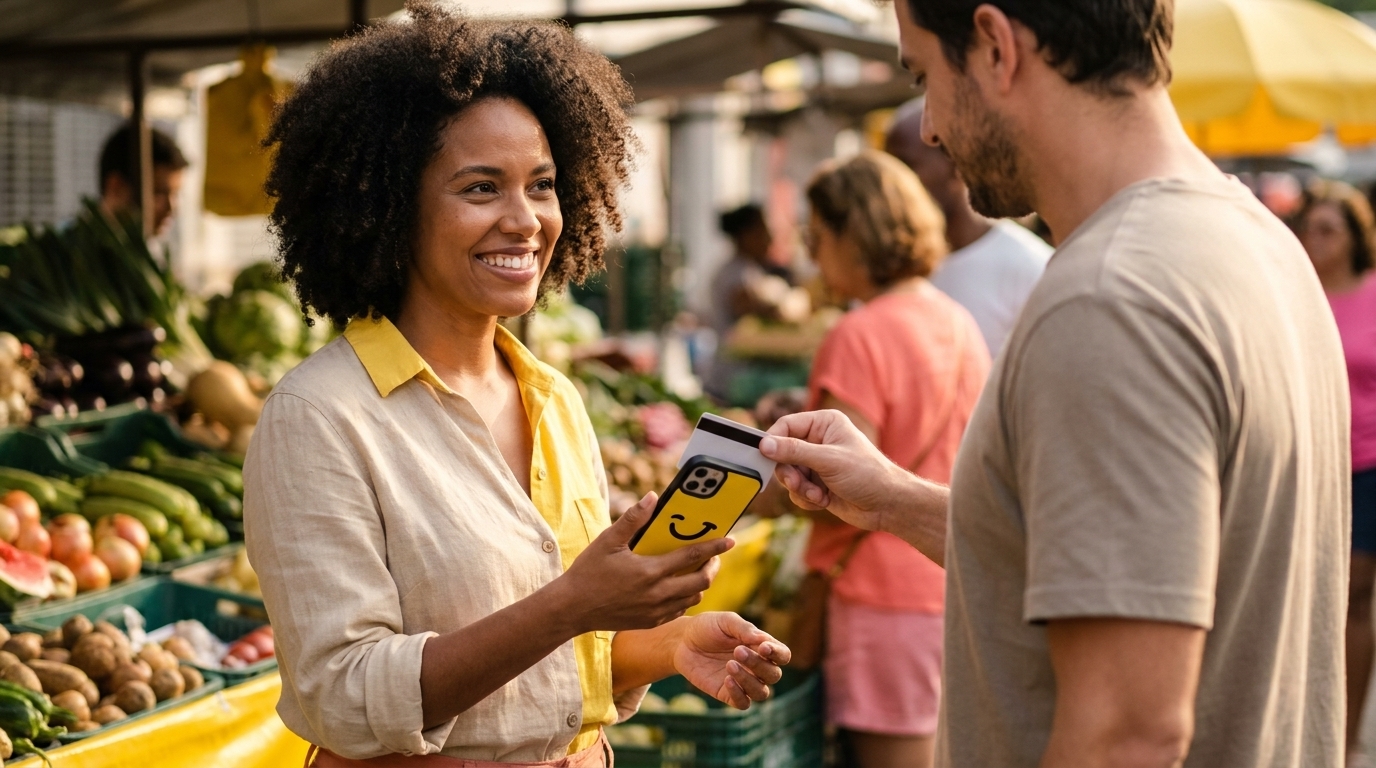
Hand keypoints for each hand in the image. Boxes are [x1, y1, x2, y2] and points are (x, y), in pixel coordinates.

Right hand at [558, 493, 732, 634]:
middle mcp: (657, 594)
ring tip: (697, 570)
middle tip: (713, 556)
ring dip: (700, 583)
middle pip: (701, 582)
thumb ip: (632, 519)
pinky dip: (685, 598)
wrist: (572, 609)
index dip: (714, 547)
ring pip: (693, 598)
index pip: (692, 556)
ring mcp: (655, 611)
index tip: (731, 539)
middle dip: (713, 567)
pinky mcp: (650, 622)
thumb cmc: (588, 572)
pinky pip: (679, 611)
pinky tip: (678, 587)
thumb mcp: (608, 541)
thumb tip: (652, 497)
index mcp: (650, 571)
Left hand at [673, 613, 789, 709]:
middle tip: (737, 651)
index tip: (764, 647)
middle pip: (773, 675)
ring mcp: (743, 682)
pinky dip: (739, 694)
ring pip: (761, 693)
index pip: (782, 655)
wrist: (681, 641)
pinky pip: (743, 703)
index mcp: (761, 647)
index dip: (778, 654)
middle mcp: (756, 667)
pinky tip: (727, 680)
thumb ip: (743, 629)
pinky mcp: (727, 693)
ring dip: (749, 681)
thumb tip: (762, 640)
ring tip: (730, 665)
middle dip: (759, 664)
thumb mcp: (724, 621)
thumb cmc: (707, 627)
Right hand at [759, 409, 902, 531]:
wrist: (887, 506)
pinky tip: (823, 500)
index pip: (786, 425)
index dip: (773, 441)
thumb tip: (764, 445)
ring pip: (788, 474)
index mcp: (824, 423)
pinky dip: (806, 498)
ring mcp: (817, 463)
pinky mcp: (817, 483)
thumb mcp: (829, 460)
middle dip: (790, 473)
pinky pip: (796, 490)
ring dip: (799, 488)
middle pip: (782, 453)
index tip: (765, 456)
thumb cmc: (868, 475)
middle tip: (798, 483)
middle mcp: (818, 440)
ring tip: (818, 495)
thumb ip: (795, 452)